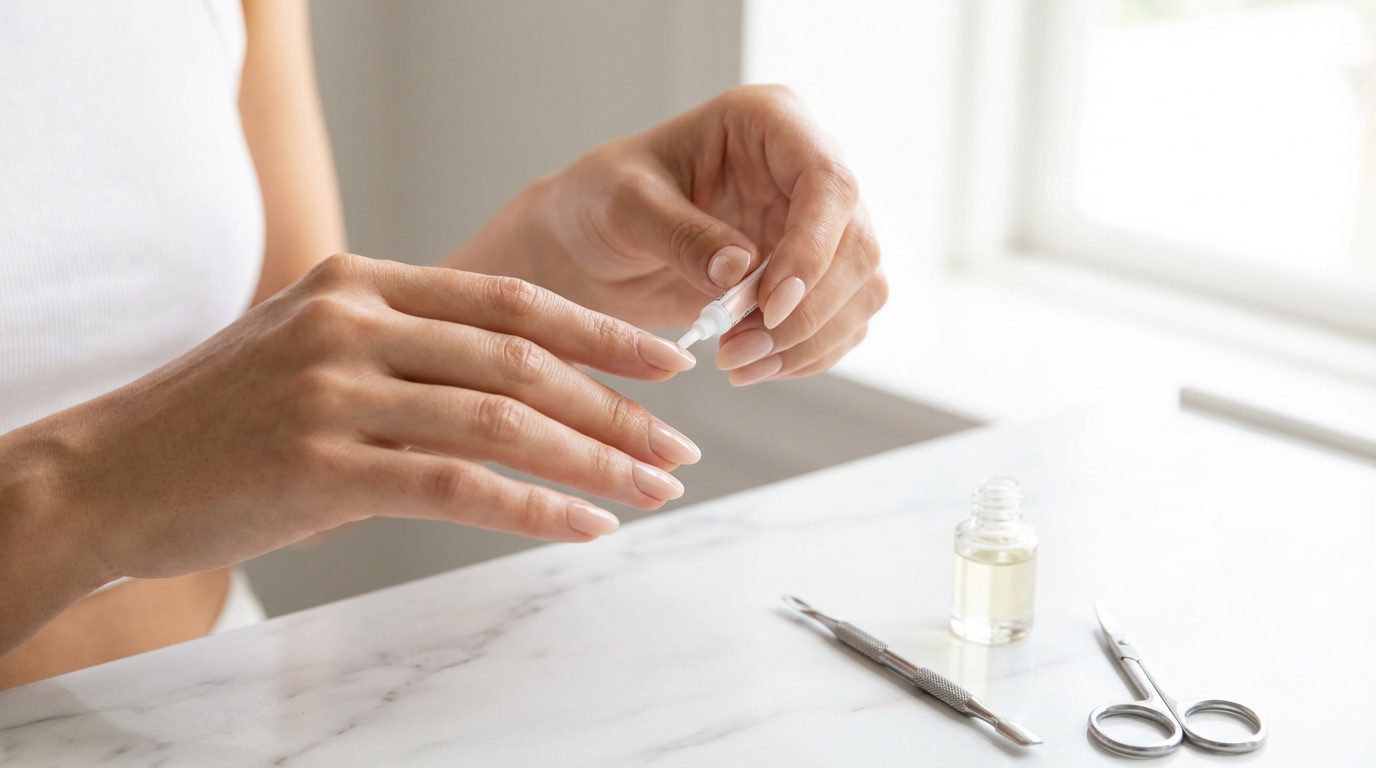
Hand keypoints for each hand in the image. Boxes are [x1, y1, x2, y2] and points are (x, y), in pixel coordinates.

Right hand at [11, 254, 700, 584]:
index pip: (511, 301)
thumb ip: (404, 345)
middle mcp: (354, 324)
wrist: (106, 472)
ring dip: (593, 460)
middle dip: (616, 407)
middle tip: (677, 446)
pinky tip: (585, 526)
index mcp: (361, 282)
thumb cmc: (220, 417)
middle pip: (522, 362)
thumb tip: (516, 382)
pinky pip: (459, 487)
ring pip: (504, 422)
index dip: (600, 333)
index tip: (666, 362)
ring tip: (653, 490)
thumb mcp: (311, 346)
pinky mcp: (322, 466)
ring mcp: (336, 392)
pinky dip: (535, 508)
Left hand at [537, 85, 886, 384]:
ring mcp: (818, 224)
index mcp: (769, 122)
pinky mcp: (816, 275)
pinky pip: (844, 321)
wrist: (589, 243)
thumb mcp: (624, 208)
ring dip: (808, 340)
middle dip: (805, 311)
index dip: (811, 249)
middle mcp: (806, 168)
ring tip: (737, 363)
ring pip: (863, 288)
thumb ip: (681, 234)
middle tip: (737, 351)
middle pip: (858, 244)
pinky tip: (755, 366)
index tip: (768, 305)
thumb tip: (742, 272)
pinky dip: (807, 354)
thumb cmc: (600, 201)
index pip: (829, 181)